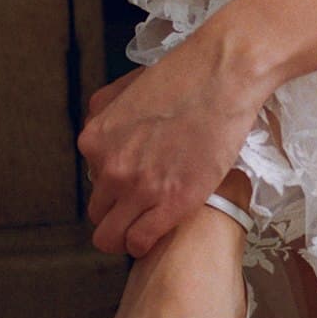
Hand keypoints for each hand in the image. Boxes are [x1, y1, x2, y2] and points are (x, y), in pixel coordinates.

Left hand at [77, 28, 268, 257]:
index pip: (93, 182)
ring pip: (111, 238)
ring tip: (146, 226)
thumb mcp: (125, 87)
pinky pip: (140, 242)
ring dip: (126, 234)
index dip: (116, 184)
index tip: (136, 181)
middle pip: (99, 212)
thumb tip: (105, 134)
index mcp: (96, 142)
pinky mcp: (172, 204)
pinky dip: (145, 243)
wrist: (224, 75)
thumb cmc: (185, 74)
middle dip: (118, 211)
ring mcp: (140, 189)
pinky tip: (158, 232)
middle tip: (143, 204)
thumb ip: (105, 112)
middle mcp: (111, 169)